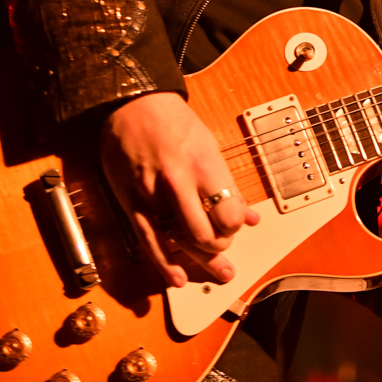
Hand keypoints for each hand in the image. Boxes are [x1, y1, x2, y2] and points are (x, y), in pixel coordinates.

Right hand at [99, 91, 258, 287]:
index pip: (228, 213)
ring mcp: (152, 193)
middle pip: (205, 234)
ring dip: (199, 260)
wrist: (132, 103)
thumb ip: (227, 184)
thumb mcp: (208, 144)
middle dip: (218, 246)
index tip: (234, 225)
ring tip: (218, 272)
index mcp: (203, 163)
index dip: (234, 226)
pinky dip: (165, 264)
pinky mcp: (130, 202)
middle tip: (222, 244)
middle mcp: (179, 181)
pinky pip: (149, 242)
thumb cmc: (174, 121)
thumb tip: (250, 217)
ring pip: (179, 241)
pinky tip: (178, 278)